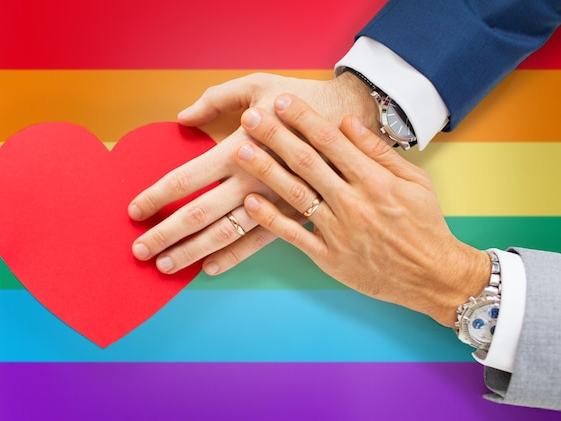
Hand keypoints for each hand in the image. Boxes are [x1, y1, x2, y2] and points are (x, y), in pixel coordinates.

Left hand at [129, 72, 377, 274]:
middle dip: (165, 234)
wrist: (355, 121)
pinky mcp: (294, 216)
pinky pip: (259, 243)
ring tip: (166, 266)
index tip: (134, 211)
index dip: (156, 196)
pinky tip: (209, 269)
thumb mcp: (258, 85)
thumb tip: (181, 117)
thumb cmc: (303, 100)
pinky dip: (233, 257)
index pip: (185, 179)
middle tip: (138, 251)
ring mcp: (273, 203)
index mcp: (239, 148)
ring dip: (192, 252)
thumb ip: (216, 99)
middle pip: (198, 214)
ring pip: (224, 235)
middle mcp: (252, 181)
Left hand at [234, 94, 489, 326]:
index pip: (332, 141)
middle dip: (276, 136)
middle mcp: (353, 202)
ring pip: (295, 196)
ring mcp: (339, 231)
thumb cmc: (424, 224)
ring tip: (241, 150)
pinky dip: (271, 219)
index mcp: (375, 180)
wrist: (433, 276)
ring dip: (266, 171)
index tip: (282, 101)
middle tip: (251, 116)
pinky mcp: (329, 257)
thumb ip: (378, 151)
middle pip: (307, 163)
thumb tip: (347, 122)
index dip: (304, 118)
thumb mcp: (414, 181)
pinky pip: (294, 236)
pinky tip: (250, 202)